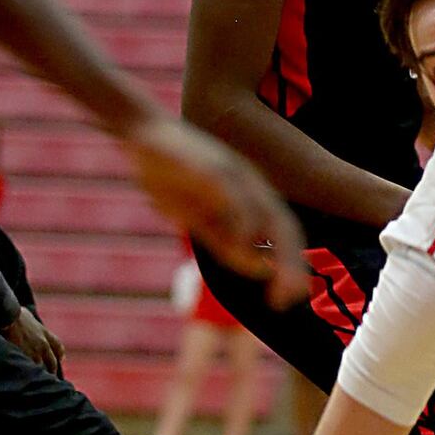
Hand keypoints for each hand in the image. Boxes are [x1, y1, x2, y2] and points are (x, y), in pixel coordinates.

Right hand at [3, 306, 61, 375]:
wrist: (7, 316)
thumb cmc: (13, 312)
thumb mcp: (27, 316)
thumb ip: (31, 323)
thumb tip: (27, 321)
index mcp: (44, 333)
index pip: (58, 347)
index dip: (59, 355)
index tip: (59, 360)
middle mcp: (43, 344)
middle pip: (52, 362)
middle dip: (51, 370)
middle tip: (50, 377)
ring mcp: (34, 353)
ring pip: (42, 369)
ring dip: (41, 375)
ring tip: (39, 384)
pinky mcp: (24, 358)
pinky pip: (30, 371)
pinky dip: (29, 376)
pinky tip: (27, 382)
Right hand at [122, 116, 307, 308]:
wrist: (142, 135)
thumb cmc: (172, 178)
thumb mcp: (200, 220)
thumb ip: (227, 242)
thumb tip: (262, 268)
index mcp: (252, 198)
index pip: (283, 234)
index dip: (291, 266)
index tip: (288, 299)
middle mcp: (251, 185)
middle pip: (284, 226)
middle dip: (292, 263)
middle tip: (292, 297)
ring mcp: (234, 174)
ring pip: (267, 213)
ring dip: (274, 247)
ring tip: (275, 279)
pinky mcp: (212, 167)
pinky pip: (235, 195)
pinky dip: (244, 220)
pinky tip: (246, 242)